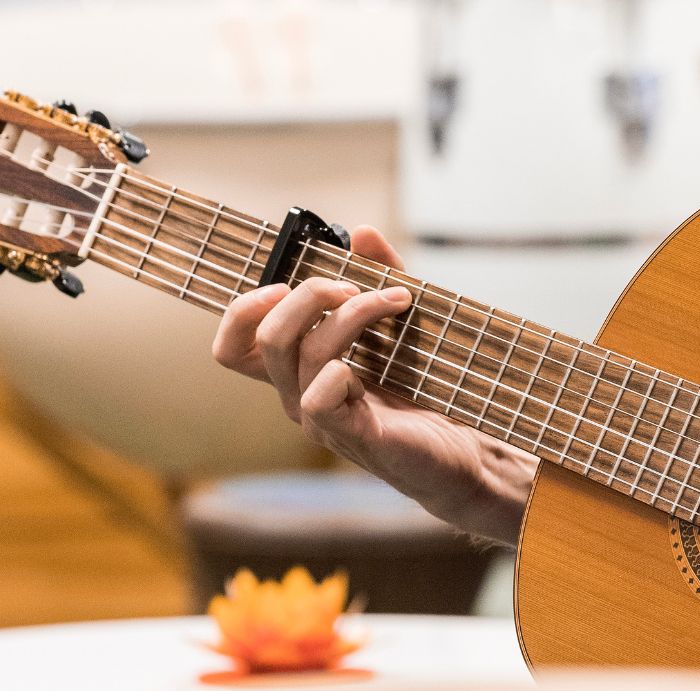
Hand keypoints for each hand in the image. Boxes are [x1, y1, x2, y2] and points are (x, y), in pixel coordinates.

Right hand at [213, 226, 534, 541]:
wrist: (464, 449)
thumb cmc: (424, 390)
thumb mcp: (401, 322)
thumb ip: (380, 276)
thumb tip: (363, 233)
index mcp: (300, 370)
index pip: (235, 346)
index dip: (243, 310)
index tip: (285, 282)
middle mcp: (300, 395)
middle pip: (267, 338)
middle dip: (311, 295)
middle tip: (356, 285)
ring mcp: (322, 420)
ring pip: (304, 355)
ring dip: (353, 314)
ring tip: (397, 301)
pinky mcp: (353, 437)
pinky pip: (321, 398)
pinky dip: (343, 371)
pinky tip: (374, 368)